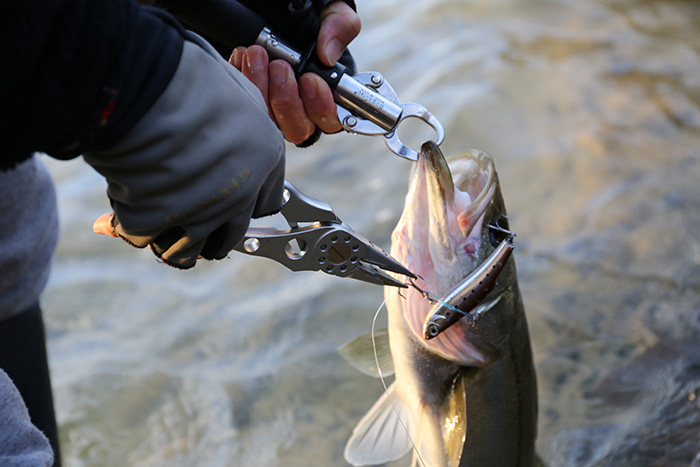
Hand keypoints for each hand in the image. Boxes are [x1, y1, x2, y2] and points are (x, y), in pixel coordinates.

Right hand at [86, 37, 284, 268]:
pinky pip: (142, 236)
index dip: (241, 204)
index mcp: (264, 158)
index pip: (264, 203)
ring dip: (166, 239)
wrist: (151, 87)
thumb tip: (226, 118)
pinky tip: (118, 206)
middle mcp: (240, 193)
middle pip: (228, 236)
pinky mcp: (159, 222)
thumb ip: (237, 116)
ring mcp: (202, 213)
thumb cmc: (189, 74)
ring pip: (185, 249)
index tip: (224, 203)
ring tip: (149, 217)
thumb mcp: (232, 89)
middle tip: (181, 219)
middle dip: (206, 234)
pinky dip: (126, 224)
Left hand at [229, 1, 360, 143]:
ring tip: (256, 54)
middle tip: (279, 66)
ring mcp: (273, 105)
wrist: (271, 7)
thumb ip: (339, 26)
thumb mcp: (329, 11)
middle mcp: (301, 105)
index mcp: (327, 92)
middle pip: (297, 128)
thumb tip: (328, 55)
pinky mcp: (249, 98)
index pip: (330, 120)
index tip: (310, 80)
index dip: (321, 107)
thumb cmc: (307, 11)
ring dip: (261, 88)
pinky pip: (243, 105)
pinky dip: (241, 81)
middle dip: (286, 99)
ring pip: (268, 121)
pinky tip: (242, 57)